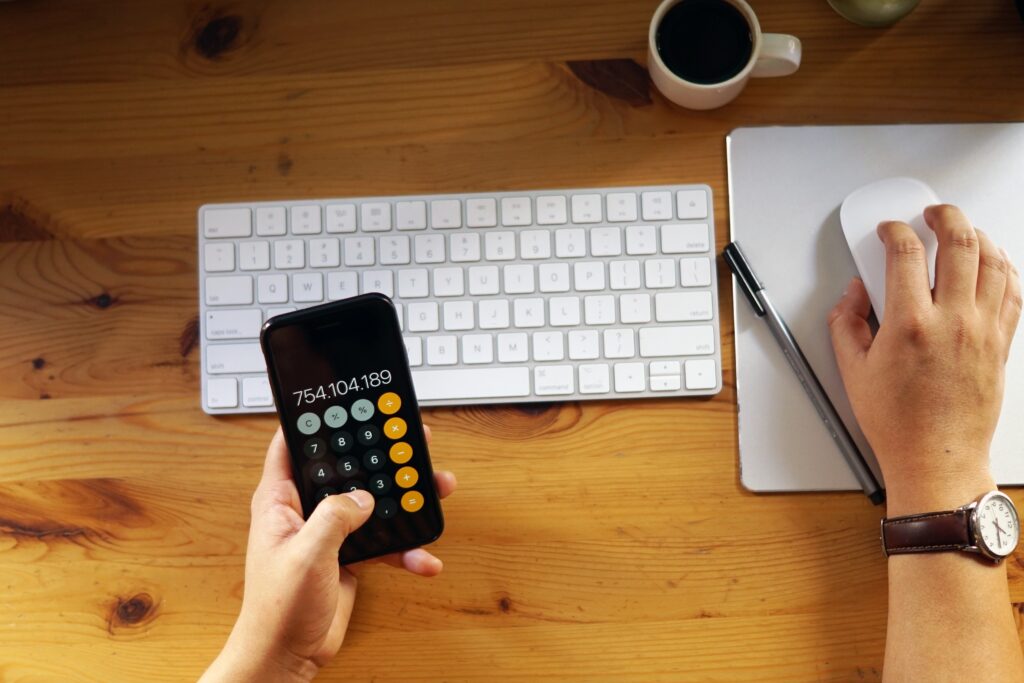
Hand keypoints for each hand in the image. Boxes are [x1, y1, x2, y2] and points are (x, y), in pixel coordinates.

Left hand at [200, 425, 455, 682]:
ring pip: (373, 501)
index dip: (318, 420)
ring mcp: (329, 532)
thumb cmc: (276, 609)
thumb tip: (364, 497)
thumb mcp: (305, 555)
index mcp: (280, 501)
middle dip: (380, 454)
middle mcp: (305, 510)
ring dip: (404, 499)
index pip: (293, 444)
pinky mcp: (349, 555)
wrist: (286, 656)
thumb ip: (335, 517)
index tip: (348, 402)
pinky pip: (384, 541)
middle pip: (346, 467)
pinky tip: (424, 558)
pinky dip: (406, 549)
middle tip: (411, 440)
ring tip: (436, 488)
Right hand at [828, 204, 1020, 513]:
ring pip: (993, 261)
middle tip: (932, 213)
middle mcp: (952, 322)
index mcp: (910, 325)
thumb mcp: (852, 370)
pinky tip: (992, 263)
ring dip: (977, 236)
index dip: (895, 231)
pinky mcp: (1001, 343)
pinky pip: (1013, 291)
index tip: (889, 231)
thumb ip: (846, 324)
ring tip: (963, 231)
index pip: (906, 254)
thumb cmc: (897, 423)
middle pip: (959, 243)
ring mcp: (983, 331)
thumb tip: (854, 295)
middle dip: (944, 216)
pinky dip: (1003, 267)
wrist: (937, 458)